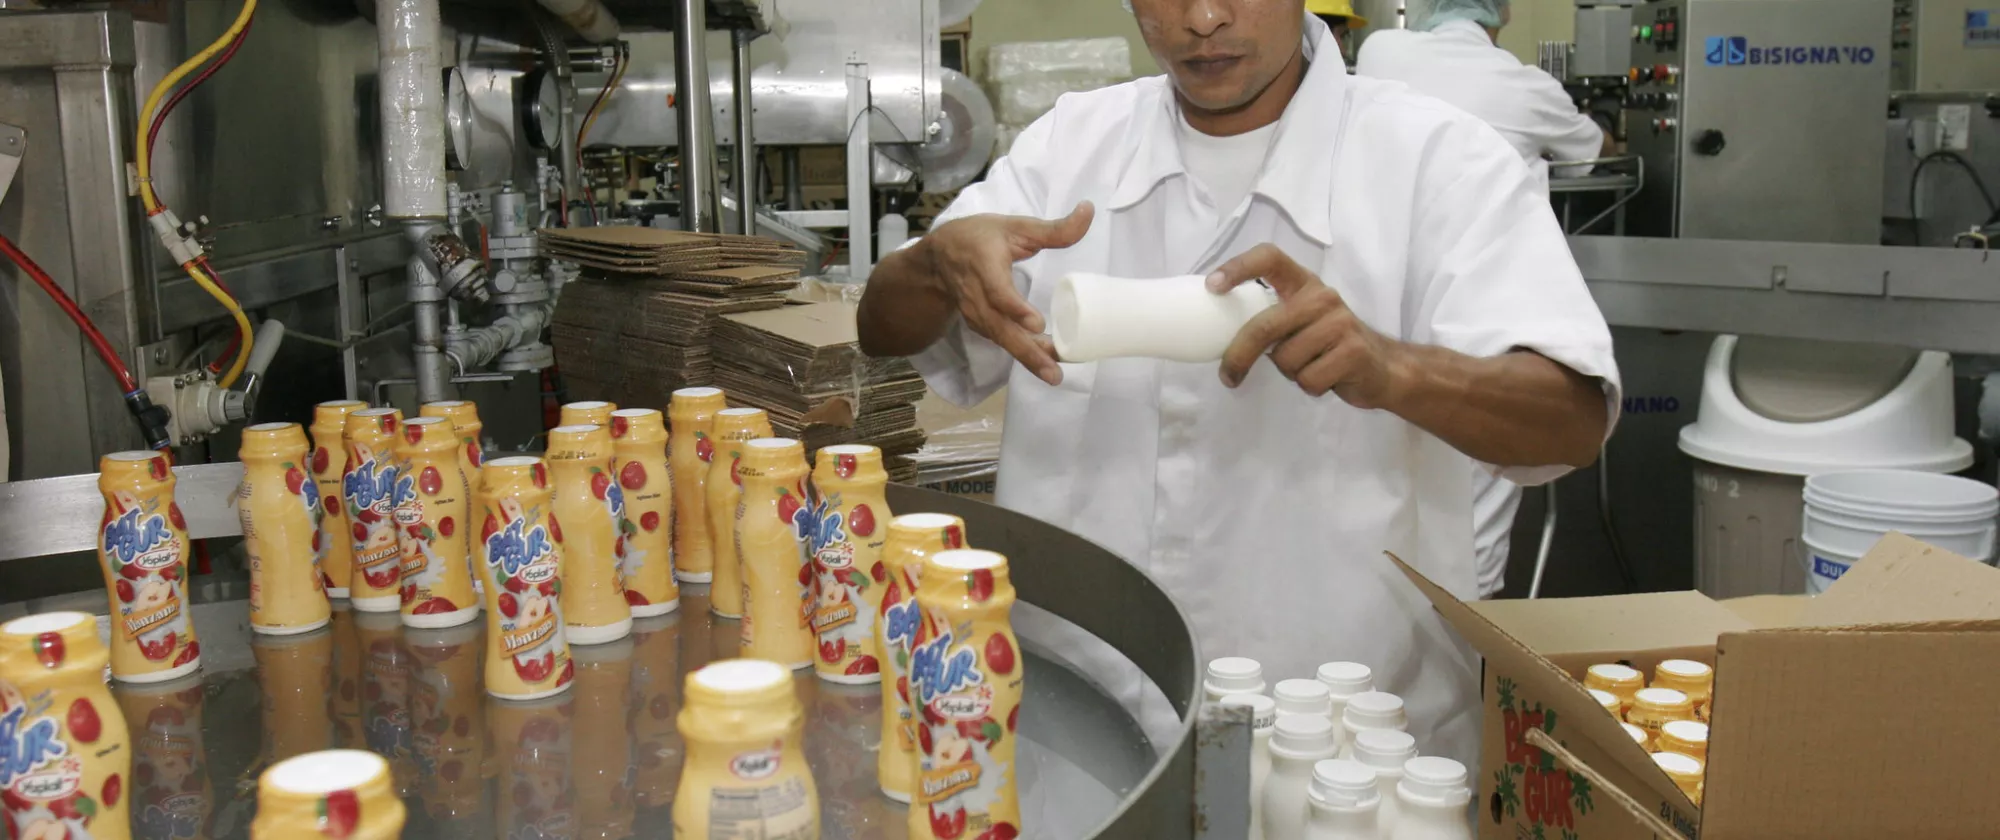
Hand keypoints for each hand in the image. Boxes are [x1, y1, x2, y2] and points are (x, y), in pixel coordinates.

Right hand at [921, 202, 1093, 384]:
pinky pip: (1002, 341)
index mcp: (984, 264)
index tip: (1036, 323)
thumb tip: (1089, 210)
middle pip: (1000, 327)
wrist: (938, 258)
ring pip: (1001, 339)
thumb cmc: (980, 237)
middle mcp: (976, 294)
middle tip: (1053, 371)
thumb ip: (1054, 228)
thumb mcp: (1015, 226)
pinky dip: (1021, 355)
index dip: (1014, 308)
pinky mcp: (980, 324)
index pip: (997, 290)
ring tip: (1053, 374)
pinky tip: (1044, 364)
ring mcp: (976, 313)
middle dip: (1026, 351)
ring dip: (1027, 358)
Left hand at [1207, 244, 1402, 406]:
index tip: (1211, 286)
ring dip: (1290, 373)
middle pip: (1264, 326)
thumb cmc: (1328, 344)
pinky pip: (1308, 379)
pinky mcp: (1353, 352)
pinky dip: (1311, 387)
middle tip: (1228, 376)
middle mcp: (1321, 296)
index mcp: (1303, 283)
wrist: (1383, 367)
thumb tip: (1218, 331)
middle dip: (1239, 356)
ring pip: (1286, 360)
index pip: (1269, 258)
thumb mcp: (1300, 320)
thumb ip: (1270, 317)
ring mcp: (1340, 322)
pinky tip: (1327, 377)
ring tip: (1310, 366)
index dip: (1238, 267)